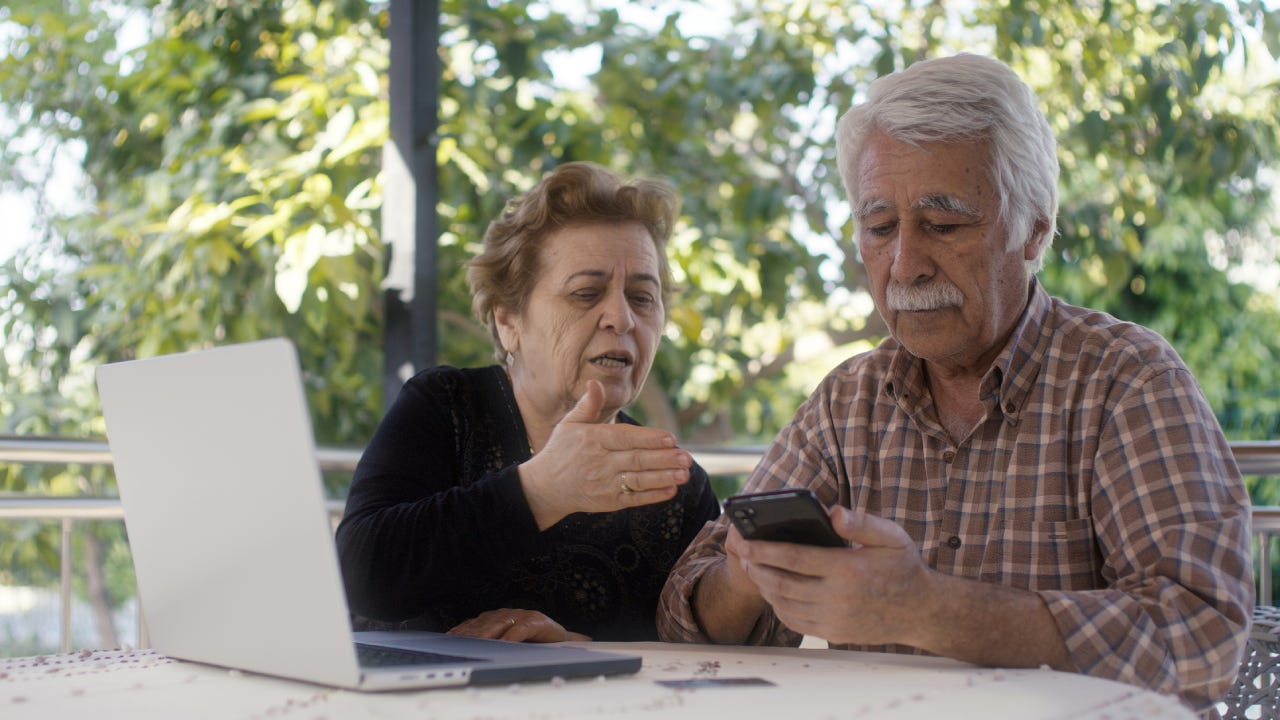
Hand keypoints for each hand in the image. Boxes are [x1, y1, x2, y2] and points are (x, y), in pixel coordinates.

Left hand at [445, 608, 590, 642]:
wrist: (561, 640)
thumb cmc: (533, 643)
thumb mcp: (508, 643)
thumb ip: (491, 644)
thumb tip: (468, 654)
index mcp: (497, 618)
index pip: (474, 623)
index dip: (461, 631)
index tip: (448, 640)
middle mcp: (507, 614)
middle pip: (484, 624)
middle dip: (470, 634)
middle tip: (458, 644)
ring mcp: (521, 615)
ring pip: (499, 624)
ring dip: (487, 634)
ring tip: (476, 644)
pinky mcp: (535, 620)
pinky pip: (520, 629)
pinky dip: (511, 637)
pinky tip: (505, 644)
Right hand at [520, 380, 692, 528]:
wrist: (545, 488)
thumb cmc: (561, 451)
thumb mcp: (570, 424)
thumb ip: (588, 405)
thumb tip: (595, 383)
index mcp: (592, 440)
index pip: (625, 438)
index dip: (649, 439)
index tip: (671, 438)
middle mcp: (599, 463)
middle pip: (636, 460)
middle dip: (663, 459)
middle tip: (687, 457)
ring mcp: (604, 484)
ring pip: (638, 480)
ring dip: (663, 477)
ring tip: (685, 473)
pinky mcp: (608, 502)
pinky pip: (634, 499)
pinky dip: (653, 495)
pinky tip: (671, 490)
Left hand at [735, 506, 929, 646]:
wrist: (921, 611)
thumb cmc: (903, 567)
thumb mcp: (891, 536)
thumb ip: (861, 522)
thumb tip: (832, 512)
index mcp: (848, 569)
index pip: (796, 558)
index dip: (766, 550)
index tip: (745, 542)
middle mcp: (838, 598)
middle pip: (783, 583)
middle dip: (756, 567)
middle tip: (741, 554)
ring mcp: (834, 619)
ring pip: (785, 604)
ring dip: (764, 587)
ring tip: (753, 570)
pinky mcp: (834, 633)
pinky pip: (796, 622)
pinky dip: (779, 607)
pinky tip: (774, 592)